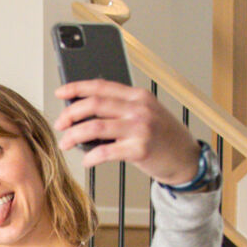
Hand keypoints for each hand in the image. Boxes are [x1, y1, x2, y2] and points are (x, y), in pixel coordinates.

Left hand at [54, 79, 199, 185]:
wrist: (187, 159)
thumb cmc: (163, 138)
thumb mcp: (146, 114)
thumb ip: (122, 109)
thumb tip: (85, 112)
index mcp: (138, 96)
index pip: (101, 86)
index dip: (77, 88)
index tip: (61, 93)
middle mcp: (139, 108)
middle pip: (94, 105)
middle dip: (70, 114)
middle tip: (60, 124)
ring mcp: (140, 128)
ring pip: (95, 127)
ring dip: (74, 136)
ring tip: (66, 143)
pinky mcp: (140, 149)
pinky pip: (105, 151)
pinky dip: (91, 157)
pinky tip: (86, 160)